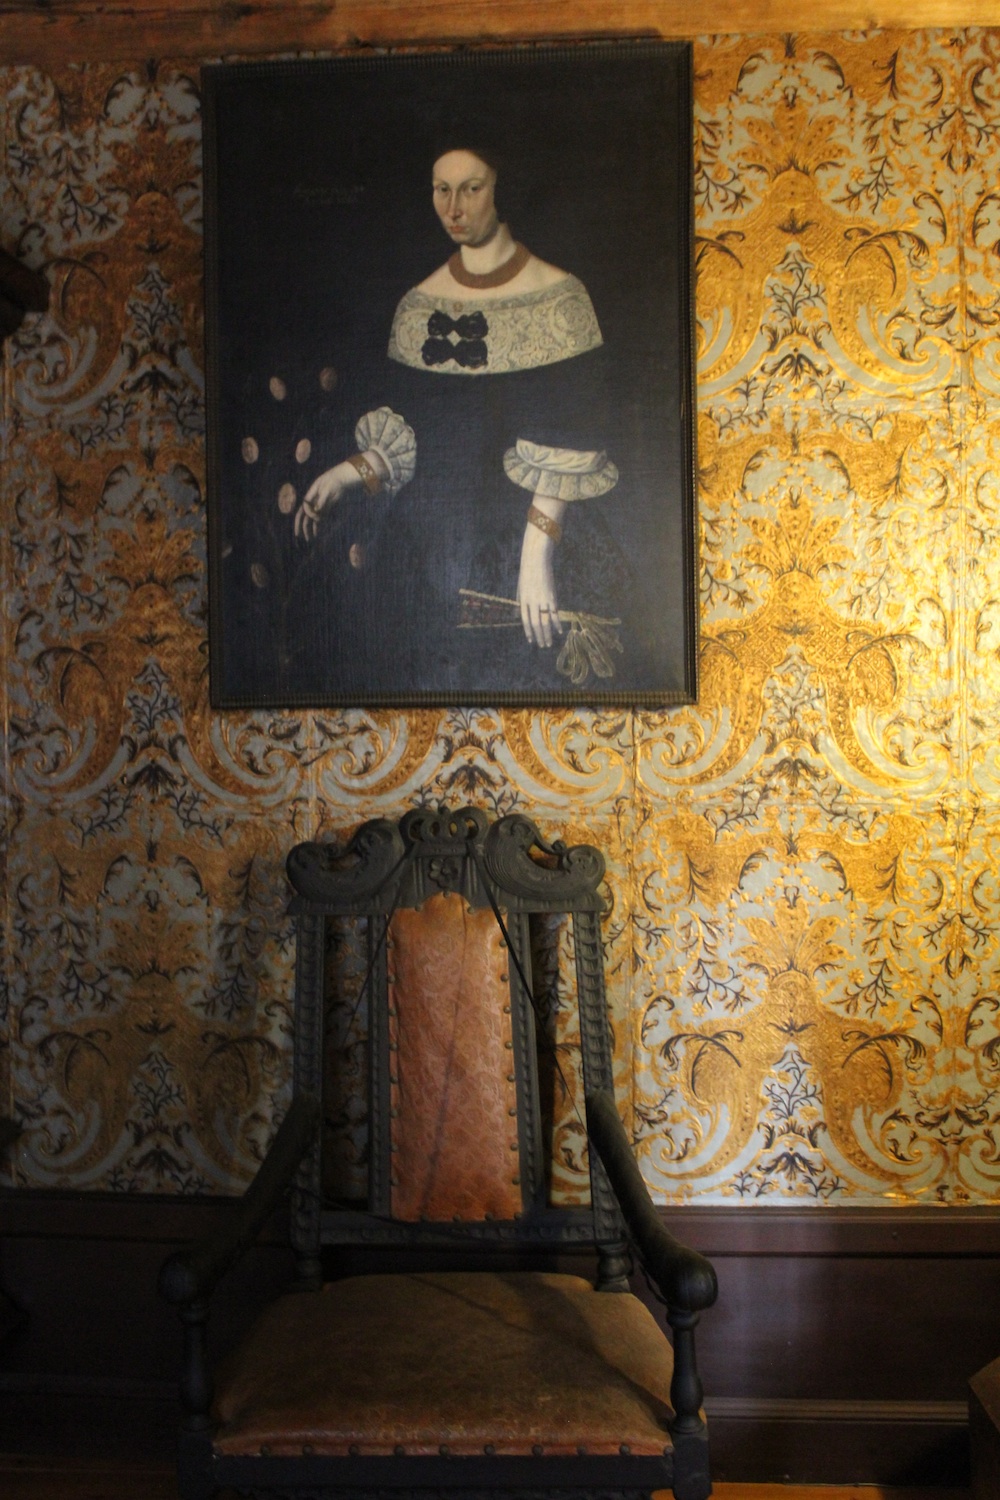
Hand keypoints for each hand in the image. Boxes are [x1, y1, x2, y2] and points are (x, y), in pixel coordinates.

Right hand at [294, 460, 362, 541]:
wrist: (342, 478)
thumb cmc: (334, 482)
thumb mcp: (328, 489)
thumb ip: (322, 501)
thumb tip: (316, 512)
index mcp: (311, 495)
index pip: (305, 506)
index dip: (308, 513)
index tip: (315, 518)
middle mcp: (313, 501)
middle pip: (303, 515)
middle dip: (300, 525)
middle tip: (298, 536)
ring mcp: (319, 506)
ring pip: (310, 519)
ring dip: (309, 529)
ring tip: (309, 539)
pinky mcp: (325, 509)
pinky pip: (319, 520)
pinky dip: (317, 527)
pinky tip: (316, 534)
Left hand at [518, 512, 563, 647]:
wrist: (536, 560)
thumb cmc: (527, 574)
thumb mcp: (520, 588)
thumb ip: (519, 603)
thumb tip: (518, 617)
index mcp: (523, 600)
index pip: (525, 620)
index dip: (528, 631)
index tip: (531, 640)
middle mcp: (532, 602)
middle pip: (536, 623)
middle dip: (539, 636)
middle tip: (542, 646)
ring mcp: (543, 599)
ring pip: (545, 621)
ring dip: (548, 634)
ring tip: (550, 643)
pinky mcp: (552, 596)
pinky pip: (554, 613)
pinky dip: (557, 623)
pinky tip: (559, 631)